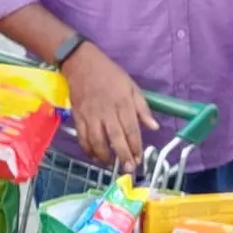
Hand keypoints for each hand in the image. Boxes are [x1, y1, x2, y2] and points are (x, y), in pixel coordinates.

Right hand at [62, 45, 156, 171]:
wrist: (81, 63)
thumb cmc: (110, 74)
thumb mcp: (132, 87)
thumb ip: (143, 108)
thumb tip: (154, 127)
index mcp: (123, 103)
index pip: (131, 129)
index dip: (136, 146)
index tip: (140, 159)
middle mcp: (107, 112)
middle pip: (116, 138)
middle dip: (123, 156)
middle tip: (129, 169)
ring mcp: (90, 115)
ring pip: (97, 141)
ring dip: (105, 156)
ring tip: (111, 164)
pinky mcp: (78, 116)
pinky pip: (82, 137)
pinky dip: (88, 149)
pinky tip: (95, 156)